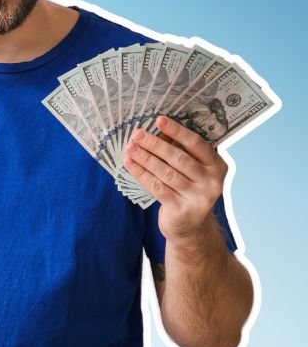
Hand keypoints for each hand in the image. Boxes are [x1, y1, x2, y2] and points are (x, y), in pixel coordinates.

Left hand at [124, 115, 227, 240]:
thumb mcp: (194, 171)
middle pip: (179, 158)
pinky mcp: (182, 210)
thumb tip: (154, 131)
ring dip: (145, 158)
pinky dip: (141, 174)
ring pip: (166, 173)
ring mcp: (198, 198)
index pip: (197, 144)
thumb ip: (182, 153)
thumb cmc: (189, 189)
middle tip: (137, 134)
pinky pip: (157, 187)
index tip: (159, 120)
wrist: (192, 227)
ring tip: (130, 147)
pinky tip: (130, 164)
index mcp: (217, 166)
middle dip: (155, 144)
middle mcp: (212, 182)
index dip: (177, 131)